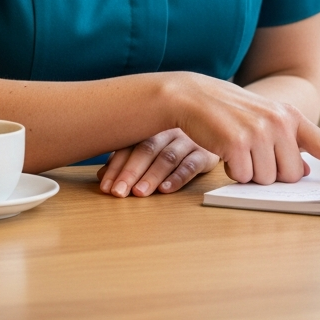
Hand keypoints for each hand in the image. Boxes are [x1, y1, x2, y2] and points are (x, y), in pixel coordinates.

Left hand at [97, 128, 218, 196]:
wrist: (216, 131)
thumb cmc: (175, 143)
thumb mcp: (150, 147)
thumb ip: (127, 159)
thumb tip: (102, 177)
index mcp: (152, 126)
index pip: (129, 145)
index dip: (116, 166)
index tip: (105, 186)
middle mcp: (169, 130)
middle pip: (147, 149)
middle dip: (130, 172)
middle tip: (118, 192)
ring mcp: (189, 140)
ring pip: (167, 157)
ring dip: (151, 176)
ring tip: (139, 193)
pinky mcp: (207, 153)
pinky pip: (191, 164)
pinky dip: (177, 177)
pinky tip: (166, 189)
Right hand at [165, 73, 319, 185]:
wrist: (193, 96)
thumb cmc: (230, 112)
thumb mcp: (264, 120)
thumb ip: (287, 142)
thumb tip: (302, 170)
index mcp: (291, 116)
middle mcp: (280, 122)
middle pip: (290, 175)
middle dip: (271, 172)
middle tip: (252, 153)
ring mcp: (259, 132)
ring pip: (266, 179)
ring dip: (249, 172)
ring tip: (236, 148)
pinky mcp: (238, 143)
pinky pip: (243, 177)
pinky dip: (232, 170)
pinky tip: (224, 150)